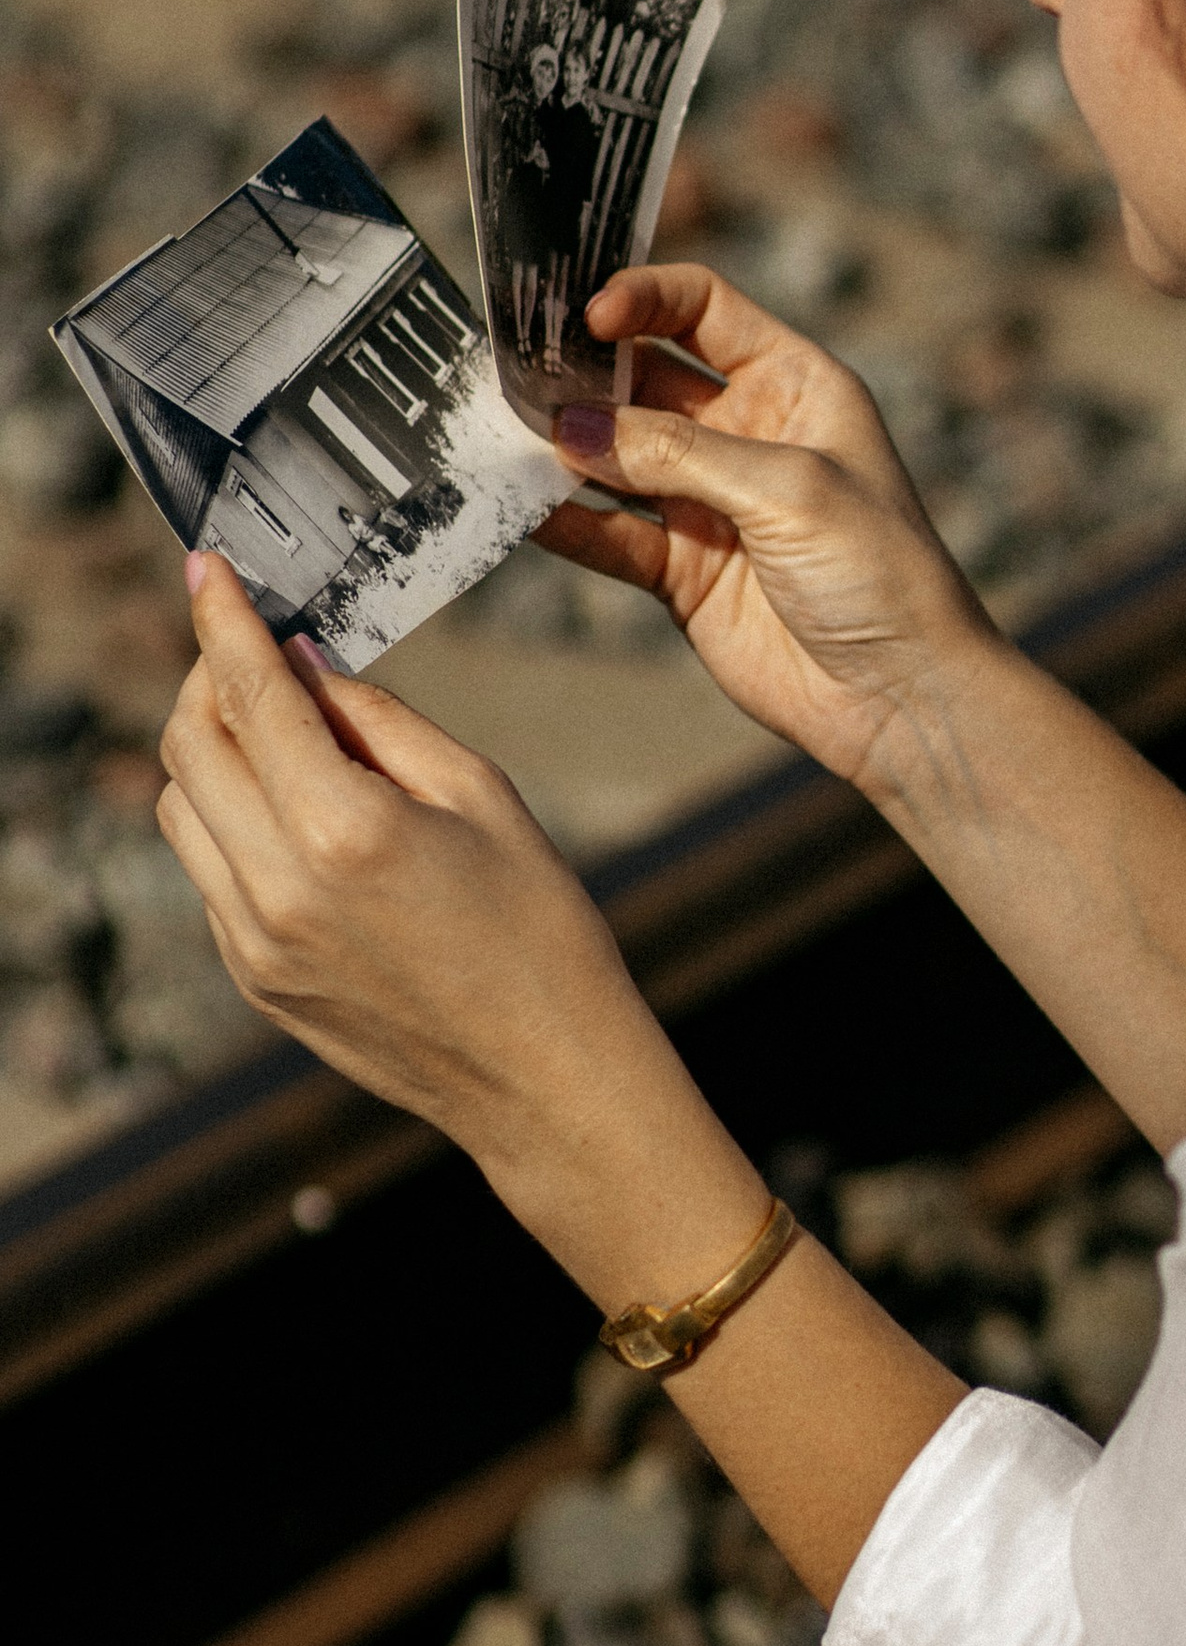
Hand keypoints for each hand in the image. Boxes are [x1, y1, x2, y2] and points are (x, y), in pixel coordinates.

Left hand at [157, 555, 701, 1225]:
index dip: (220, 620)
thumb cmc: (540, 928)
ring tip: (282, 735)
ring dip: (212, 753)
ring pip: (180, 811)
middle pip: (189, 747)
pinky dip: (233, 824)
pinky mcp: (252, 981)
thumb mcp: (481, 794)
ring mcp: (253, 944)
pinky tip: (302, 821)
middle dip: (207, 679)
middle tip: (248, 645)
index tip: (205, 569)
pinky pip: (209, 874)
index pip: (249, 696)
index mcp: (345, 829)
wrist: (544, 1076)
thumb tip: (302, 665)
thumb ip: (379, 721)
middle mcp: (277, 888)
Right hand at [536, 265, 994, 789]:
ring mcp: (710, 502)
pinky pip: (609, 534)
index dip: (644, 299)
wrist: (900, 695)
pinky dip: (565, 522)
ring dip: (565, 445)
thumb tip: (572, 427)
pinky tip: (518, 507)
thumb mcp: (788, 489)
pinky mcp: (682, 570)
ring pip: (616, 455)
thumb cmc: (879, 571)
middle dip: (585, 372)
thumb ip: (677, 454)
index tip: (586, 315)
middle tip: (518, 372)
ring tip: (503, 433)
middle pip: (645, 378)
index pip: (704, 308)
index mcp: (794, 385)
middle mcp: (747, 433)